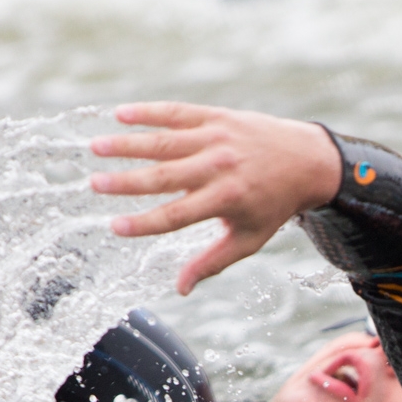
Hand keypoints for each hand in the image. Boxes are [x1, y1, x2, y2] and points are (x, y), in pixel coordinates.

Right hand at [89, 102, 341, 294]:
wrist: (307, 160)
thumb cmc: (273, 205)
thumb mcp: (248, 239)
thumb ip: (212, 262)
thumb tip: (180, 289)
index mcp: (225, 199)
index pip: (176, 215)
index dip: (144, 223)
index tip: (115, 227)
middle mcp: (219, 167)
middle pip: (164, 176)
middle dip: (126, 182)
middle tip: (94, 184)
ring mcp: (217, 138)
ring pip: (165, 141)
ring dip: (128, 143)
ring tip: (96, 147)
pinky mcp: (218, 117)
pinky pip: (178, 113)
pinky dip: (149, 112)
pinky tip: (120, 114)